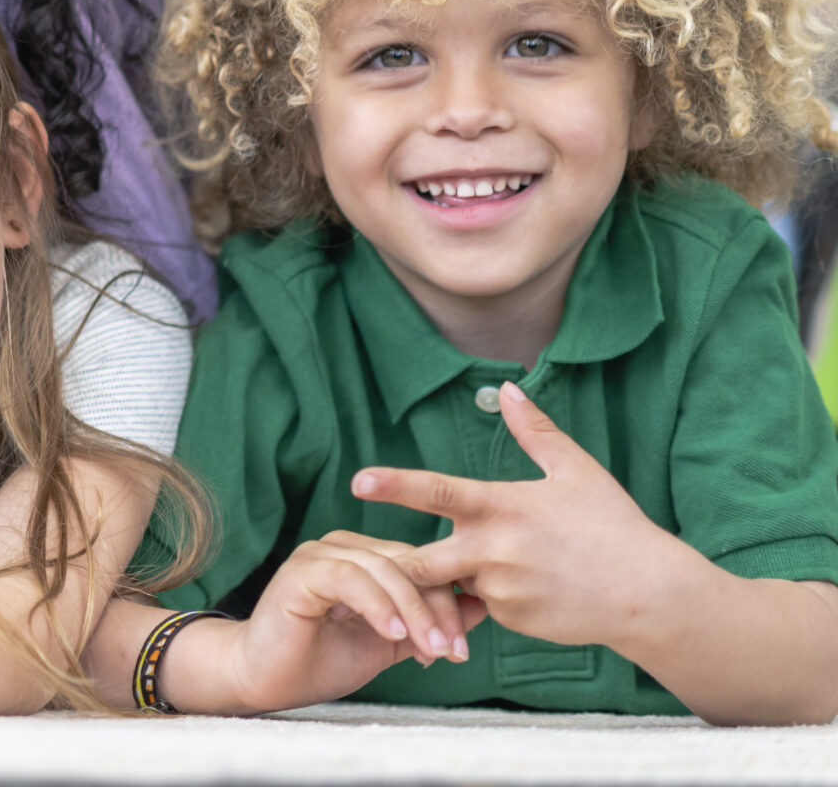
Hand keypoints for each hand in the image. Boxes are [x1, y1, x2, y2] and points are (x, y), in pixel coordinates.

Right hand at [211, 530, 486, 713]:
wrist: (265, 679)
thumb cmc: (322, 659)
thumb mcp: (389, 643)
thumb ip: (426, 624)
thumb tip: (480, 606)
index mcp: (364, 559)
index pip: (421, 567)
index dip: (448, 603)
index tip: (462, 649)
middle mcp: (342, 549)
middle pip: (408, 564)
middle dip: (437, 610)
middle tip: (453, 651)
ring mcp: (319, 556)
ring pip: (383, 569)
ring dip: (413, 611)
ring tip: (430, 648)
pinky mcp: (300, 573)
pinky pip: (348, 578)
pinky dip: (377, 605)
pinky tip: (392, 633)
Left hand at [359, 381, 683, 651]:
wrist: (650, 595)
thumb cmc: (614, 526)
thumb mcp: (577, 471)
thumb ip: (534, 431)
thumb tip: (506, 387)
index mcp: (502, 506)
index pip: (435, 492)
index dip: (393, 486)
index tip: (357, 481)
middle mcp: (492, 550)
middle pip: (418, 559)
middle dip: (403, 560)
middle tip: (401, 554)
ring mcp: (500, 590)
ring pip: (451, 583)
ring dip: (455, 577)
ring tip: (504, 569)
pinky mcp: (511, 620)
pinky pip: (481, 607)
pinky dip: (488, 598)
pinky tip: (529, 590)